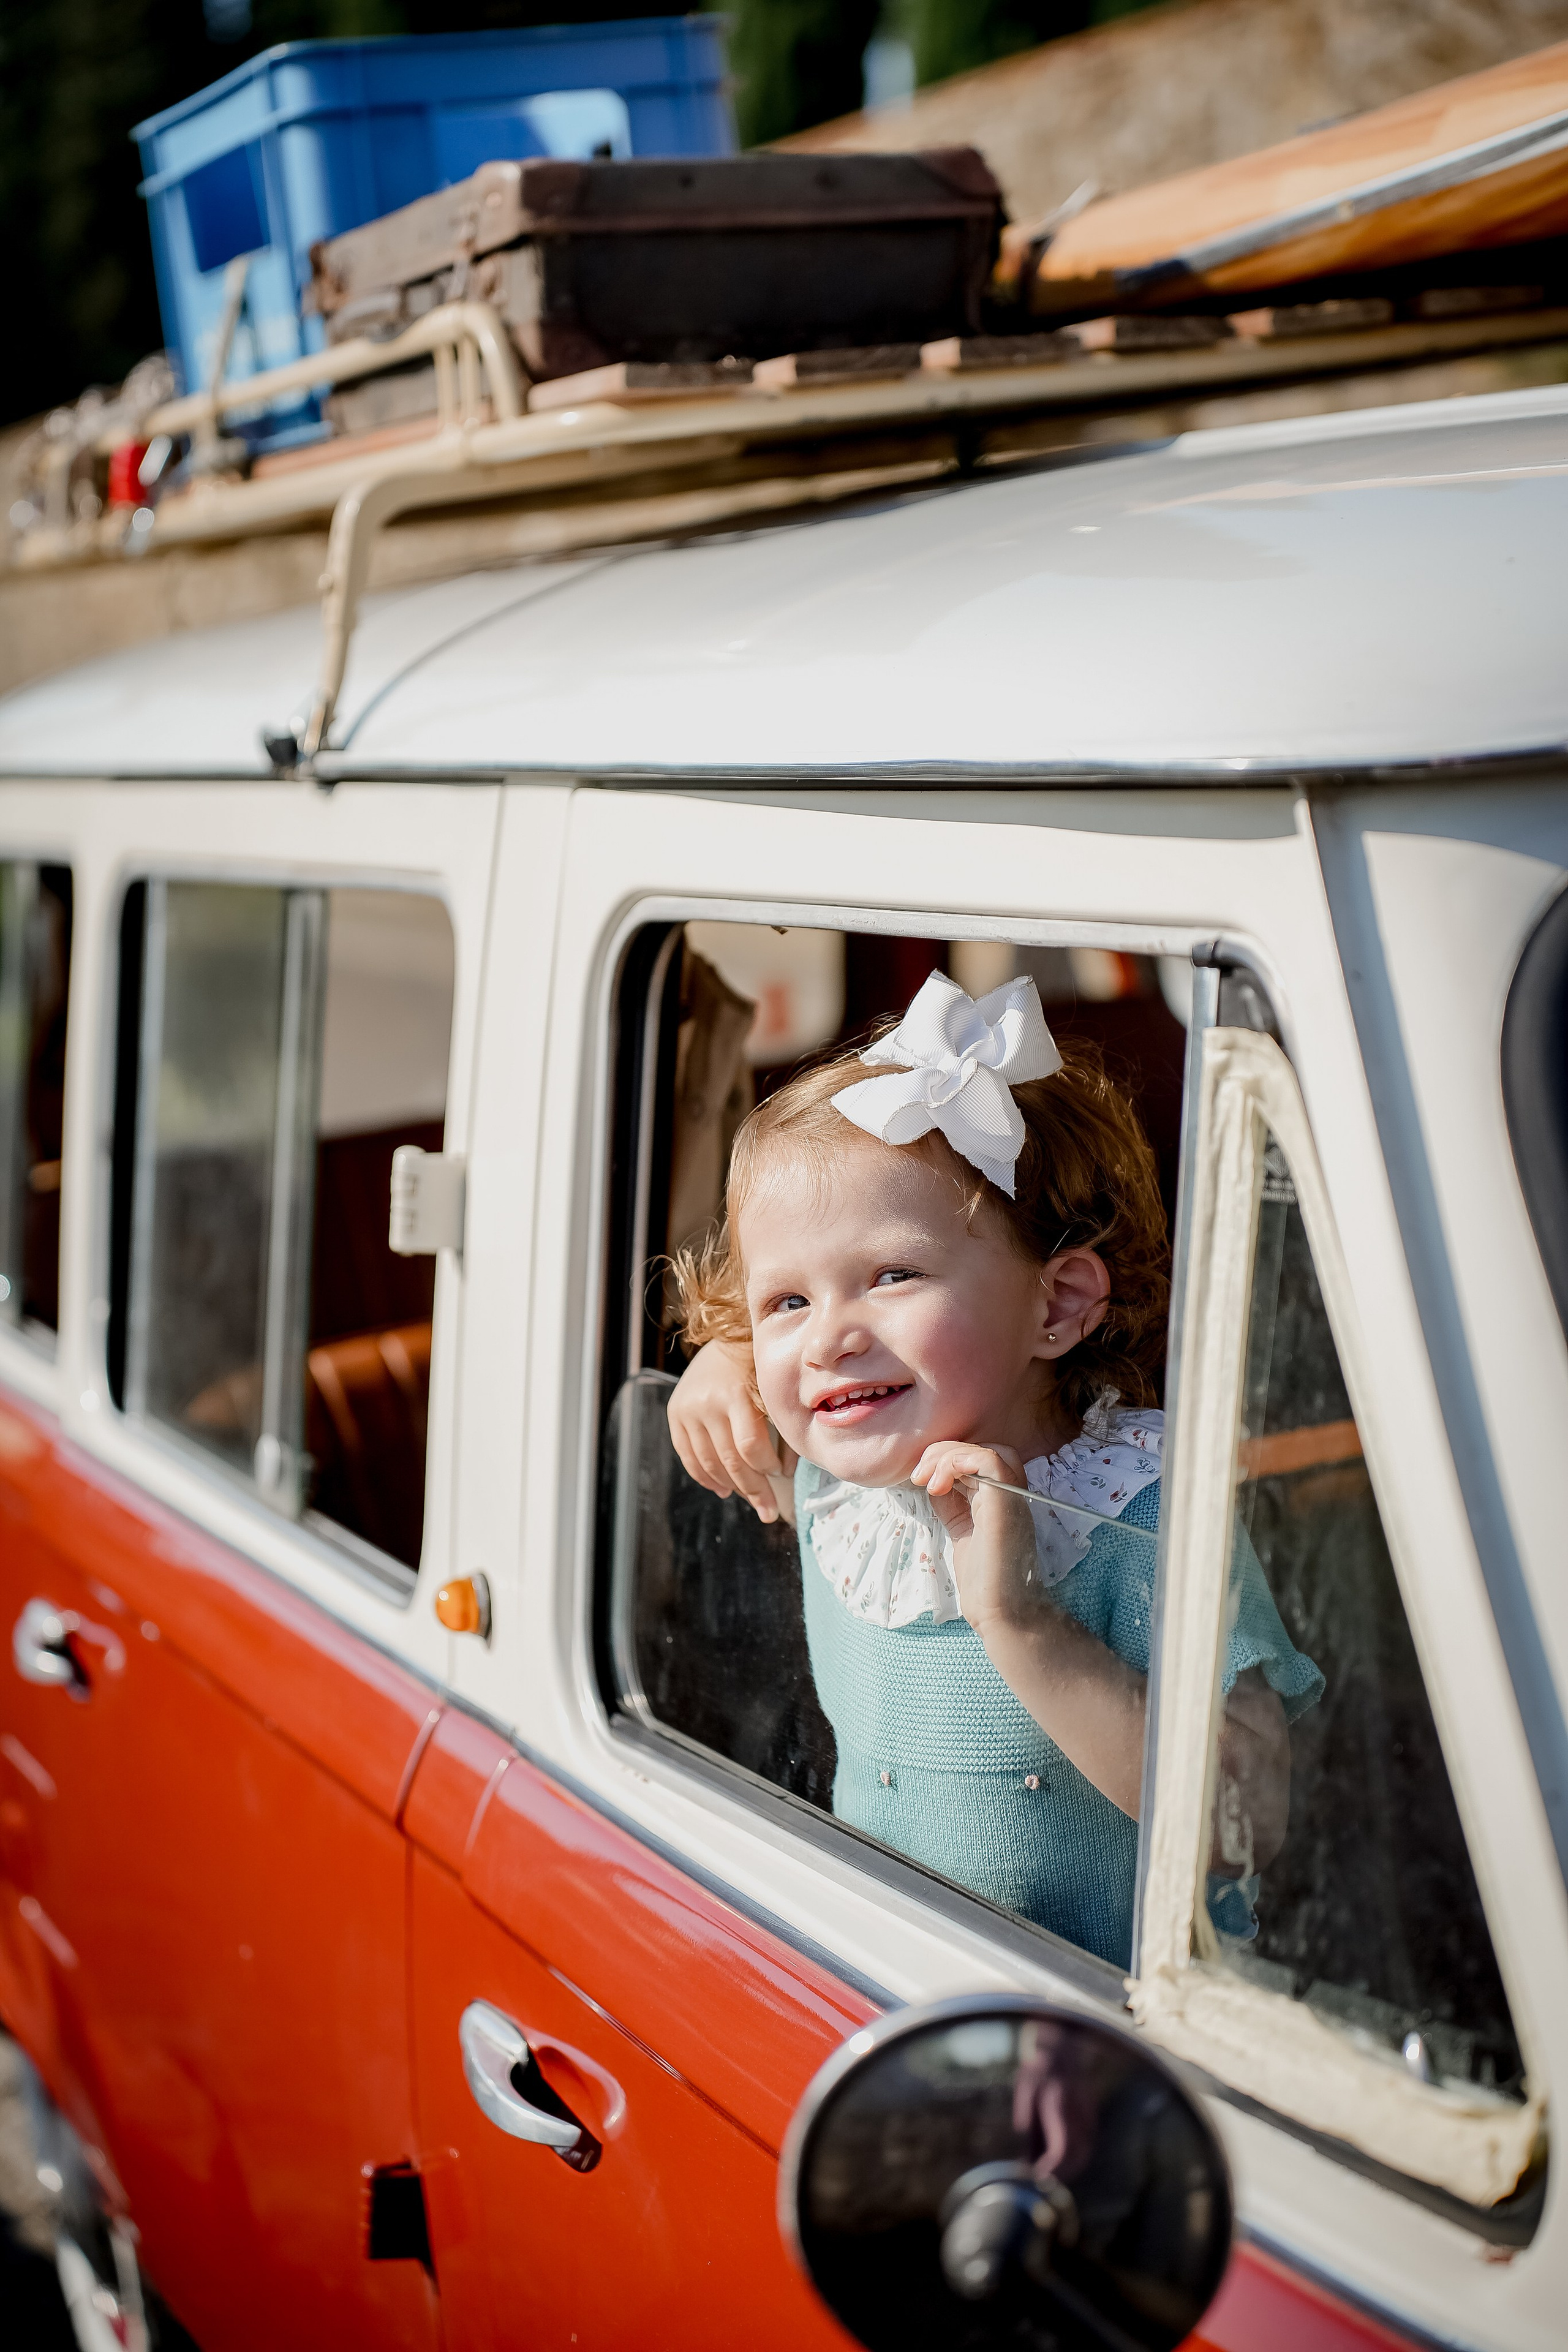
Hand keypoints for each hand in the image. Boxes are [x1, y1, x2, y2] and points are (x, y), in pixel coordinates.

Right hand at [667, 1339, 796, 1524]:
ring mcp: (687, 1408)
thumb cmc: (760, 1367)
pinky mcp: (674, 1412)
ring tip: (749, 1500)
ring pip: (708, 1463)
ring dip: (730, 1487)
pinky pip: (688, 1456)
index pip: (749, 1447)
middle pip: (729, 1460)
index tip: (780, 1474)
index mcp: (734, 1392)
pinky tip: (722, 1489)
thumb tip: (784, 1475)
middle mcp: (705, 1401)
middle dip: (753, 1490)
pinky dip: (705, 1477)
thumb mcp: (774, 1389)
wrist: (726, 1338)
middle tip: (769, 1512)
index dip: (766, 1468)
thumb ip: (782, 1428)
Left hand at [912, 1441, 1040, 1637]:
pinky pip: (989, 1460)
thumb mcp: (960, 1529)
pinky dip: (957, 1462)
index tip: (921, 1480)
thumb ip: (952, 1502)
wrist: (998, 1611)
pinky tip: (938, 1486)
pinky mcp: (1006, 1503)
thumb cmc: (982, 1580)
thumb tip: (932, 1479)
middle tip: (919, 1476)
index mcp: (1002, 1499)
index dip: (947, 1460)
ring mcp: (1013, 1497)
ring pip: (986, 1449)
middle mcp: (1012, 1494)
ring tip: (925, 1481)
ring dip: (947, 1457)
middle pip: (982, 1448)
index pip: (978, 1459)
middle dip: (944, 1453)